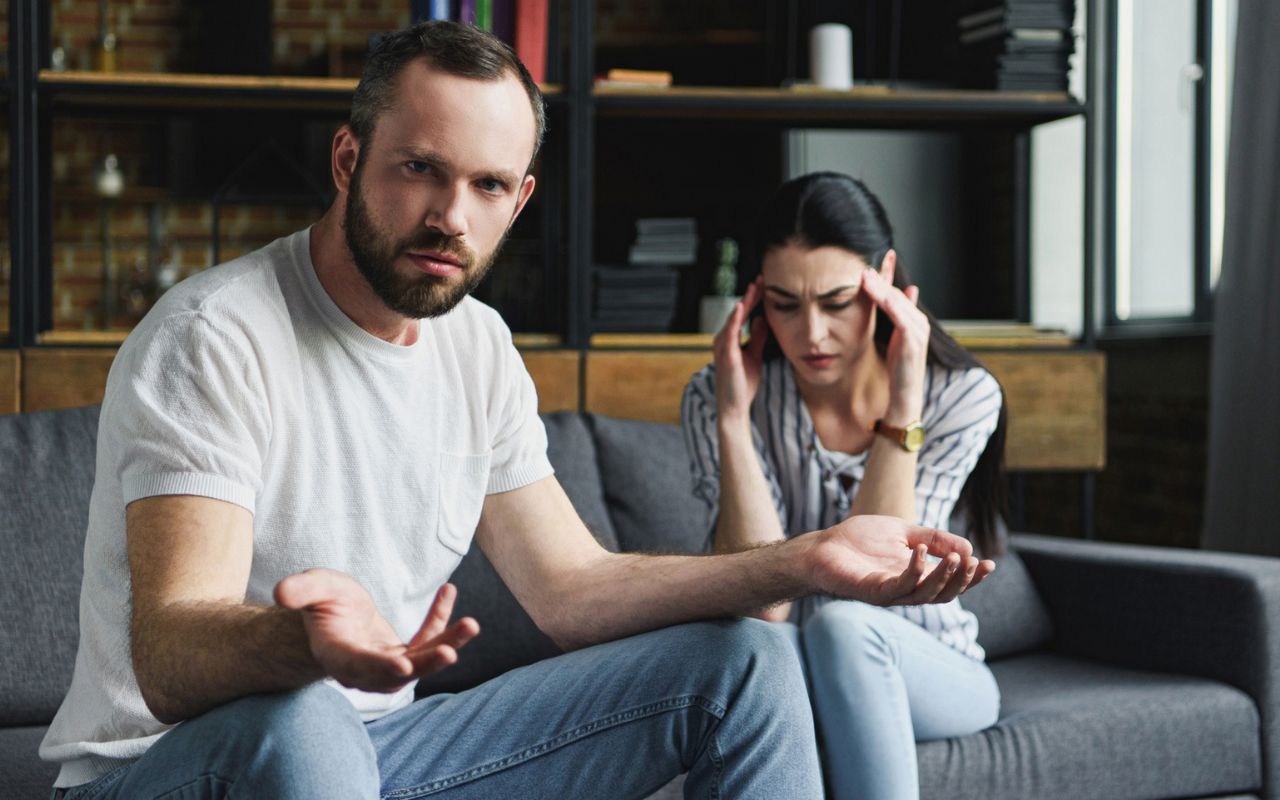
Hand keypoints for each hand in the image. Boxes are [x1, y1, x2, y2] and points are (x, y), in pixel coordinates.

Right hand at [275, 569, 479, 692]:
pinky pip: (427, 639)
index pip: (360, 667)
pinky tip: (448, 592)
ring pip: (420, 662)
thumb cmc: (319, 602)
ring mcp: (387, 664)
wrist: (329, 615)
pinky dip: (441, 621)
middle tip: (450, 654)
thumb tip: (282, 591)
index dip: (381, 666)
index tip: (403, 666)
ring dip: (447, 645)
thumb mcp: (311, 590)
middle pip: (398, 674)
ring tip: (471, 625)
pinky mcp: (403, 653)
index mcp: (338, 656)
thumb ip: (301, 591)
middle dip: (425, 664)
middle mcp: (365, 668)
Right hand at [713, 277, 767, 421]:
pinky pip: (730, 332)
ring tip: (754, 287)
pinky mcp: (726, 354)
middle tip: (761, 279)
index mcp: (731, 340)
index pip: (743, 314)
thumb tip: (762, 319)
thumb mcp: (755, 356)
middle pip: (738, 312)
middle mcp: (723, 340)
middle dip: (750, 295)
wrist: (735, 406)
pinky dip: (735, 318)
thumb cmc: (743, 384)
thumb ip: (757, 338)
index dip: (753, 299)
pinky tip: (741, 306)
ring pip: (734, 318)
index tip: (764, 285)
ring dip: (744, 302)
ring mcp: (723, 346)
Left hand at [804, 515, 993, 605]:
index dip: (971, 577)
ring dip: (945, 577)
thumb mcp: (903, 532)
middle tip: (976, 562)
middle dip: (964, 580)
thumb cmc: (858, 541)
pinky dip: (914, 570)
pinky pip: (900, 586)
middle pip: (944, 594)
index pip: (951, 583)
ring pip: (926, 594)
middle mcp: (906, 590)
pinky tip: (921, 552)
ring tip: (957, 559)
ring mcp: (890, 593)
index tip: (990, 563)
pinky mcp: (873, 592)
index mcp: (916, 577)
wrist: (822, 546)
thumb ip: (933, 539)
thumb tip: (968, 547)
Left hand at [860, 252, 929, 420]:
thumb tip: (908, 291)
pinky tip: (877, 295)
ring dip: (881, 289)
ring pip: (898, 303)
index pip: (897, 294)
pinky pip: (901, 318)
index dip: (884, 279)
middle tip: (863, 267)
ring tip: (865, 277)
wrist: (904, 397)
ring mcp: (918, 332)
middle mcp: (919, 323)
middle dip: (881, 280)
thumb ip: (900, 317)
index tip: (870, 265)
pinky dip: (889, 304)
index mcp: (914, 321)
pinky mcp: (913, 342)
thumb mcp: (897, 339)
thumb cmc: (899, 369)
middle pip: (896, 295)